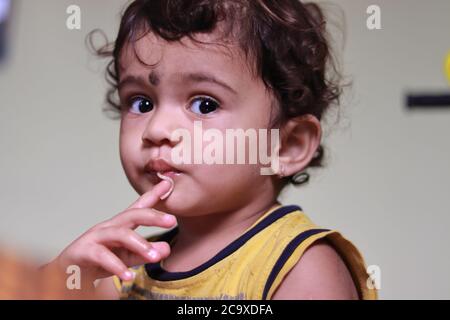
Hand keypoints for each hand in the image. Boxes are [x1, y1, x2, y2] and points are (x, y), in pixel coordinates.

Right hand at [48, 180, 176, 289]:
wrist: (66, 273)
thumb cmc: (98, 261)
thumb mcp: (126, 257)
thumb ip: (145, 253)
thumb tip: (167, 248)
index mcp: (120, 225)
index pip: (139, 208)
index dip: (153, 195)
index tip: (168, 184)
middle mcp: (109, 227)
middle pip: (132, 214)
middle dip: (153, 215)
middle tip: (172, 220)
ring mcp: (96, 237)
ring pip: (120, 234)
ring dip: (139, 243)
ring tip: (155, 257)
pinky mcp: (84, 251)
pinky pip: (103, 256)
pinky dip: (117, 267)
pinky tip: (129, 276)